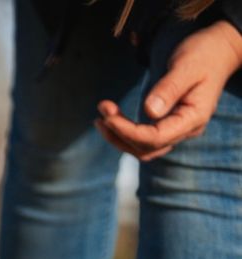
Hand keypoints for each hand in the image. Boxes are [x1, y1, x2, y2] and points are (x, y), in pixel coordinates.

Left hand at [96, 19, 241, 160]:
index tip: (107, 115)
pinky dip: (124, 132)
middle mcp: (186, 129)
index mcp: (194, 118)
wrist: (218, 50)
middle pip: (147, 149)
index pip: (155, 138)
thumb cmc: (203, 54)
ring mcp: (177, 129)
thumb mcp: (186, 66)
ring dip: (119, 137)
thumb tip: (149, 111)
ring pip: (143, 149)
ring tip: (100, 117)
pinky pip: (143, 139)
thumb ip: (170, 88)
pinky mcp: (168, 124)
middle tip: (102, 109)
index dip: (128, 131)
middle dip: (120, 133)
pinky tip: (109, 119)